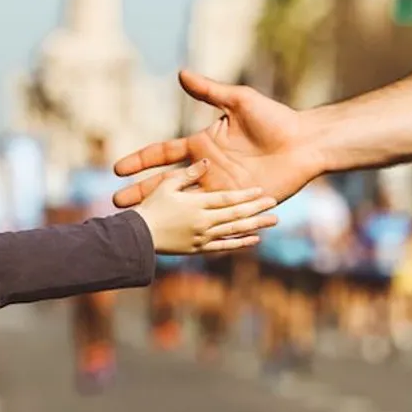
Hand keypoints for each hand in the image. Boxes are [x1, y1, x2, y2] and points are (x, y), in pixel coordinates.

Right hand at [114, 72, 321, 207]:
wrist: (305, 142)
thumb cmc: (275, 119)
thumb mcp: (239, 101)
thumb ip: (209, 90)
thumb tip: (181, 73)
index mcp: (203, 145)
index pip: (164, 154)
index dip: (140, 161)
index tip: (117, 169)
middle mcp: (208, 169)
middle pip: (168, 184)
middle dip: (142, 194)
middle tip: (117, 205)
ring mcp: (221, 188)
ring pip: (186, 204)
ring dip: (165, 215)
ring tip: (141, 227)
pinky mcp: (237, 204)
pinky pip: (214, 218)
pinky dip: (197, 227)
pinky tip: (178, 239)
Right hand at [132, 162, 277, 255]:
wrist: (137, 238)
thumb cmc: (150, 208)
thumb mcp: (166, 186)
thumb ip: (187, 174)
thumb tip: (205, 161)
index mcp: (196, 203)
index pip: (227, 198)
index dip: (245, 194)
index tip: (260, 190)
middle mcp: (203, 221)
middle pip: (235, 214)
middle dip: (256, 208)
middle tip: (274, 202)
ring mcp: (203, 237)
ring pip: (234, 230)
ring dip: (255, 225)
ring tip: (274, 221)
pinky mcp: (199, 249)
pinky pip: (224, 246)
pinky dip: (240, 243)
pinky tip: (254, 239)